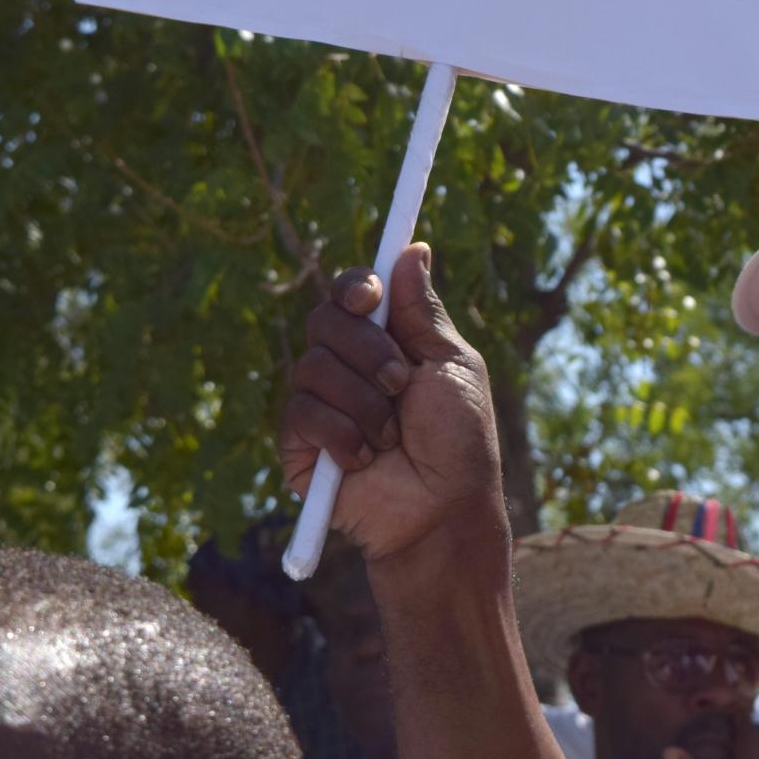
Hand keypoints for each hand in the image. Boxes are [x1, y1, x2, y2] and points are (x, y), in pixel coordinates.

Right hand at [278, 243, 508, 563]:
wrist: (443, 510)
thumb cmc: (459, 441)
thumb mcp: (451, 366)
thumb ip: (423, 312)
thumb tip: (412, 249)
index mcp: (386, 340)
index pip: (351, 293)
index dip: (354, 286)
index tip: (370, 296)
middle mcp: (348, 365)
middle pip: (324, 320)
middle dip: (367, 350)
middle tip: (399, 382)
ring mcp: (321, 403)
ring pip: (312, 366)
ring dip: (363, 402)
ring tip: (392, 435)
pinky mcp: (299, 444)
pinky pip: (301, 413)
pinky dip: (342, 435)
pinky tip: (366, 460)